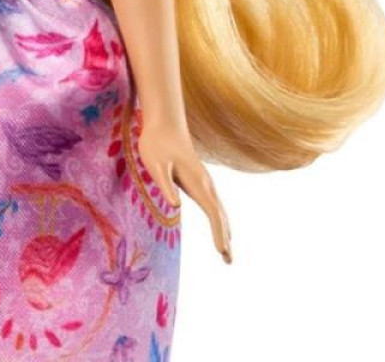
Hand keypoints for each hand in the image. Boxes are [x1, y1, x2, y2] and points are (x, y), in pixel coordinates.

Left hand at [137, 116, 232, 262]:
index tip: (222, 251)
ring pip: (219, 209)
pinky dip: (219, 219)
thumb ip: (165, 185)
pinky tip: (219, 226)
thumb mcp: (155, 165)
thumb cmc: (156, 143)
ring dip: (224, 230)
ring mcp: (204, 180)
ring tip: (227, 251)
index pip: (212, 213)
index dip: (218, 233)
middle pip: (220, 215)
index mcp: (197, 182)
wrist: (164, 122)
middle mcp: (205, 182)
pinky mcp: (198, 178)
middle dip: (225, 237)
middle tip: (228, 261)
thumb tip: (176, 206)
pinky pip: (213, 203)